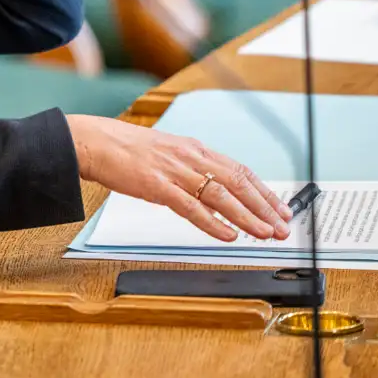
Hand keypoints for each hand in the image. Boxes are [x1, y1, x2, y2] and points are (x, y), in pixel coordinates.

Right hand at [67, 114, 292, 241]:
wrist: (94, 142)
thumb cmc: (125, 148)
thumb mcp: (166, 152)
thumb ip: (189, 167)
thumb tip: (210, 188)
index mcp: (193, 148)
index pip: (239, 170)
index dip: (263, 191)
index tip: (280, 209)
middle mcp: (189, 157)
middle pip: (237, 182)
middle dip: (264, 207)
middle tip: (283, 227)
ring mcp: (174, 171)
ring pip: (221, 196)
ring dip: (247, 217)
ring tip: (264, 234)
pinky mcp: (157, 186)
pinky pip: (191, 207)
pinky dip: (213, 222)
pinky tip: (228, 235)